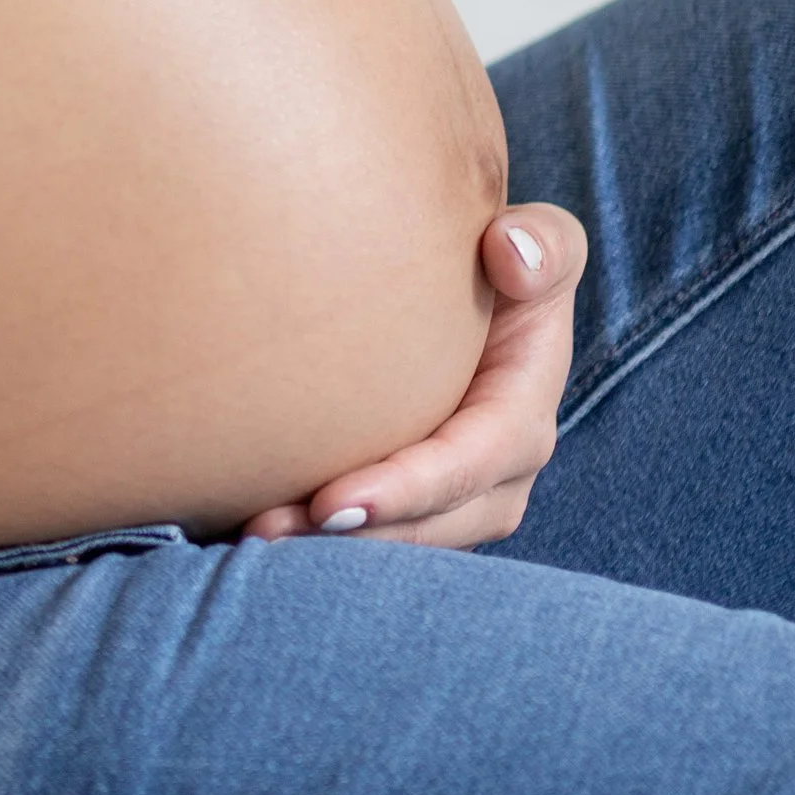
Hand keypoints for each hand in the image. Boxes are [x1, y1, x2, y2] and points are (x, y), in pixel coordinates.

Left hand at [241, 204, 587, 549]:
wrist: (471, 287)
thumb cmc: (501, 258)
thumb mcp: (540, 244)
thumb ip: (543, 247)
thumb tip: (511, 253)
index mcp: (523, 412)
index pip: (473, 462)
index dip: (411, 489)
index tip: (334, 502)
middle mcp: (499, 470)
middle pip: (432, 523)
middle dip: (356, 538)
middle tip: (267, 532)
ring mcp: (457, 494)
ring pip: (400, 542)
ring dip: (329, 550)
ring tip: (251, 536)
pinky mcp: (414, 499)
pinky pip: (375, 534)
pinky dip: (321, 539)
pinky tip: (251, 527)